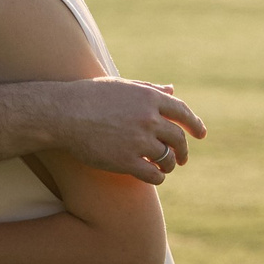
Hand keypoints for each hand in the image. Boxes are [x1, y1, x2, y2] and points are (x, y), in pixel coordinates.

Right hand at [48, 78, 205, 183]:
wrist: (63, 114)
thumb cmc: (89, 97)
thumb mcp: (122, 86)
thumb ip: (149, 89)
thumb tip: (172, 90)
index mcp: (149, 98)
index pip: (183, 112)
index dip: (195, 124)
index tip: (200, 134)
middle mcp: (148, 119)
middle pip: (178, 138)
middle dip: (183, 150)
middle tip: (182, 158)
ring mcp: (139, 141)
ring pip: (168, 158)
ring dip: (170, 164)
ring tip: (166, 167)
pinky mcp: (127, 161)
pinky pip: (154, 174)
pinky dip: (158, 177)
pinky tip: (154, 177)